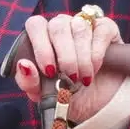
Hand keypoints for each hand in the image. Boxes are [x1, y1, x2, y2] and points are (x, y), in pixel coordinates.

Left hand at [13, 9, 129, 118]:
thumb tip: (24, 65)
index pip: (36, 25)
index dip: (42, 46)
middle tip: (70, 77)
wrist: (97, 104)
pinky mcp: (105, 28)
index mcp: (41, 37)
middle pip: (58, 25)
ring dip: (82, 58)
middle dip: (65, 56)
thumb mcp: (44, 95)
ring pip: (79, 28)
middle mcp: (61, 26)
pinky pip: (100, 30)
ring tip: (83, 78)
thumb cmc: (66, 95)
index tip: (50, 70)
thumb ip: (28, 81)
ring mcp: (83, 24)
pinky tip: (95, 68)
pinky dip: (97, 53)